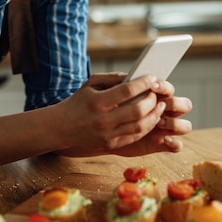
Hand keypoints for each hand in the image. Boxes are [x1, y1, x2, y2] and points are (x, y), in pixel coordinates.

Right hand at [54, 73, 191, 157]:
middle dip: (152, 101)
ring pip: (140, 126)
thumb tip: (135, 76)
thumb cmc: (78, 102)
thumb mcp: (90, 84)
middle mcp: (103, 120)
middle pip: (137, 110)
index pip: (127, 91)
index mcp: (98, 102)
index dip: (143, 83)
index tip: (152, 78)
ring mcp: (108, 134)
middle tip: (157, 94)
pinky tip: (151, 119)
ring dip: (154, 115)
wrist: (61, 127)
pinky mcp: (111, 145)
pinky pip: (135, 137)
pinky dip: (147, 127)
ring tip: (159, 106)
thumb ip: (112, 78)